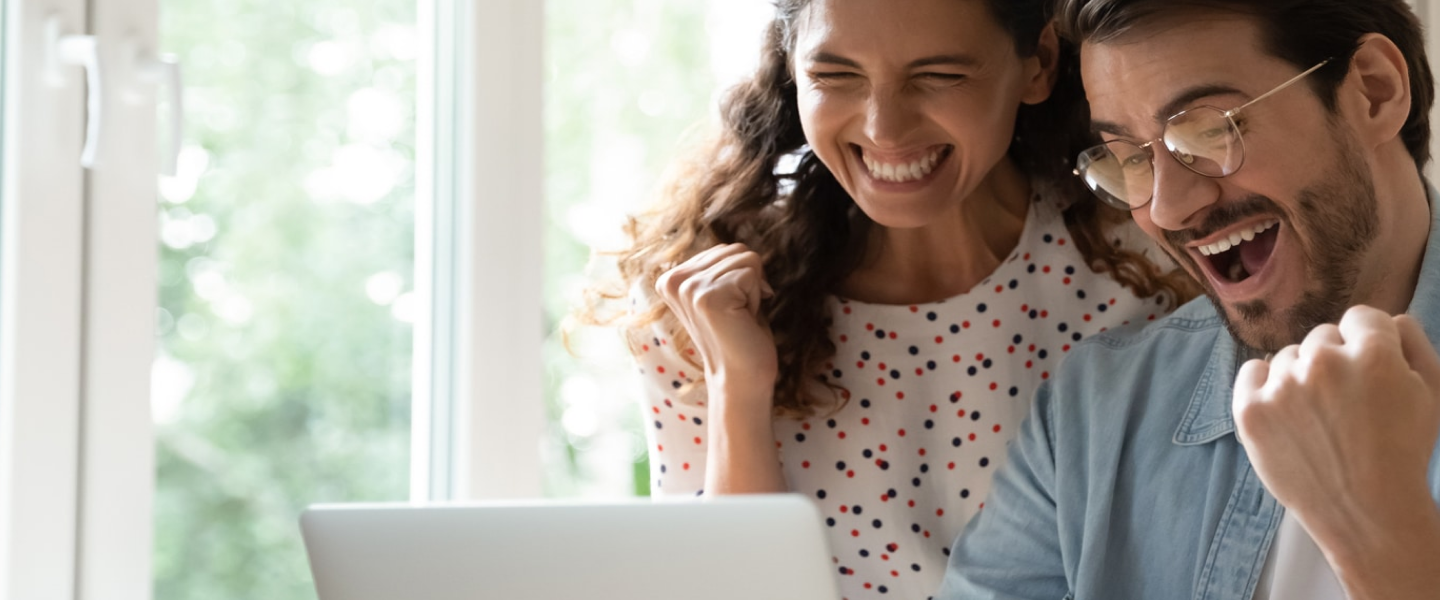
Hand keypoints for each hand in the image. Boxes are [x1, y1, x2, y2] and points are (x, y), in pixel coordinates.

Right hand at [655, 243, 777, 399]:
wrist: (742, 377)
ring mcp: (688, 288)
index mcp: (671, 278)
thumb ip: (719, 267)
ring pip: (746, 258)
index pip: (725, 248)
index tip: (730, 307)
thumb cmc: (740, 334)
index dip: (740, 277)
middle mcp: (674, 280)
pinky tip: (743, 320)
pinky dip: (757, 296)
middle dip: (749, 280)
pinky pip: (751, 271)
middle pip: (736, 249)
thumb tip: (736, 245)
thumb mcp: (722, 292)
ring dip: (753, 290)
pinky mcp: (707, 297)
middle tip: (737, 314)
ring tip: (739, 317)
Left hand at [1232, 305, 1439, 535]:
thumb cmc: (1404, 452)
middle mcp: (1323, 362)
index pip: (1361, 318)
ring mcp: (1282, 386)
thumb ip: (1413, 342)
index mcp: (1373, 354)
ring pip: (1288, 357)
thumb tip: (1388, 318)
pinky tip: (1284, 410)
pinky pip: (1251, 371)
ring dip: (1301, 377)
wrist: (1366, 511)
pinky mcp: (1251, 410)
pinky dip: (1263, 385)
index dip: (1369, 344)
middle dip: (1336, 361)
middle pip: (1322, 336)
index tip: (1369, 372)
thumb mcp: (1433, 392)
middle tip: (1346, 403)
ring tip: (1320, 418)